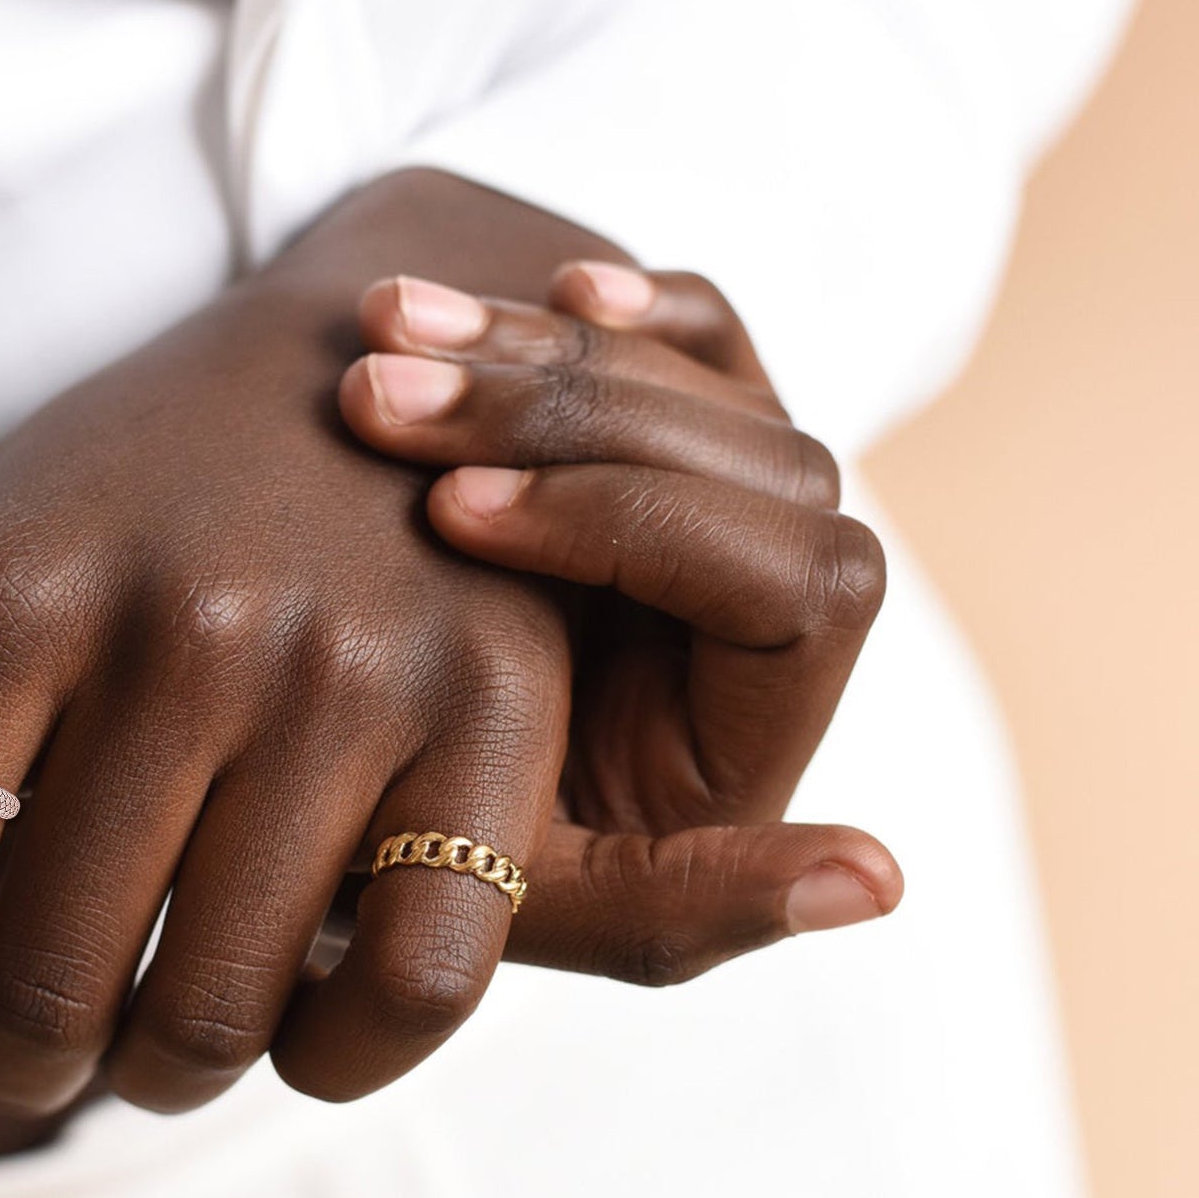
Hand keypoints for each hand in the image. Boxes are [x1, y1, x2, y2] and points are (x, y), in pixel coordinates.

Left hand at [0, 175, 614, 1197]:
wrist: (376, 358)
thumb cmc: (153, 479)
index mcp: (20, 584)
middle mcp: (188, 628)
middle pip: (58, 992)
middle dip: (30, 1070)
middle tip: (50, 1049)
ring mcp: (354, 673)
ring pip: (225, 1012)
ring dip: (167, 1071)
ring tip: (166, 1027)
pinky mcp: (495, 711)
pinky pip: (414, 984)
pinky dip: (341, 1059)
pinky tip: (305, 1034)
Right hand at [338, 261, 902, 983]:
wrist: (316, 772)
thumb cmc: (409, 856)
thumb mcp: (516, 906)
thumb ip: (670, 916)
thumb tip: (882, 877)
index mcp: (757, 730)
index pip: (791, 587)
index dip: (626, 528)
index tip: (447, 515)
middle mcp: (759, 615)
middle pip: (759, 461)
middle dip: (566, 410)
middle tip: (378, 396)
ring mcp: (711, 517)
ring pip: (713, 381)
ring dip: (548, 344)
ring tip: (385, 326)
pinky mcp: (651, 456)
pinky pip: (689, 337)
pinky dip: (624, 306)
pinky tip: (548, 281)